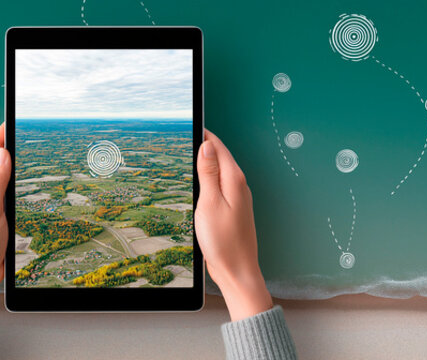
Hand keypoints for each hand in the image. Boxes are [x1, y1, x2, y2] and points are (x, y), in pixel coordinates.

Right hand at [195, 130, 272, 320]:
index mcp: (234, 180)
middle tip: (186, 134)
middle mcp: (239, 186)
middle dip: (205, 144)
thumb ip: (208, 172)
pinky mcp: (233, 209)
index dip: (204, 134)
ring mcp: (238, 198)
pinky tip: (199, 181)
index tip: (191, 123)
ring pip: (221, 170)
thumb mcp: (209, 202)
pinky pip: (220, 185)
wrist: (237, 270)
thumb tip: (207, 145)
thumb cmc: (223, 241)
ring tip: (189, 152)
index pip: (218, 147)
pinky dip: (209, 177)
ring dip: (207, 160)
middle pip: (221, 156)